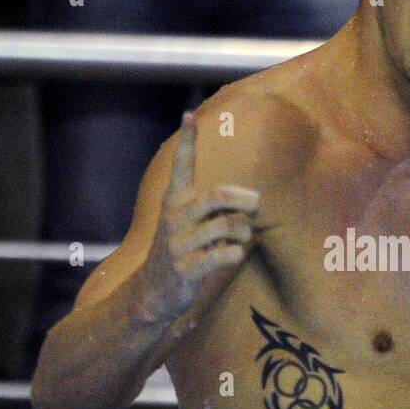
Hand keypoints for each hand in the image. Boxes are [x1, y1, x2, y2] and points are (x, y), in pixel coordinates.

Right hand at [138, 110, 259, 324]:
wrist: (153, 293)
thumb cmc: (182, 251)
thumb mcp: (190, 224)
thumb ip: (212, 207)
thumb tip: (253, 197)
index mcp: (175, 202)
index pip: (181, 166)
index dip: (186, 141)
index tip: (188, 115)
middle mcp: (174, 218)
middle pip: (218, 196)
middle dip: (245, 198)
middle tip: (256, 204)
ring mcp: (178, 244)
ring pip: (225, 225)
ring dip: (243, 229)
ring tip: (244, 234)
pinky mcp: (185, 269)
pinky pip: (221, 256)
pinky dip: (235, 253)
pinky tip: (234, 254)